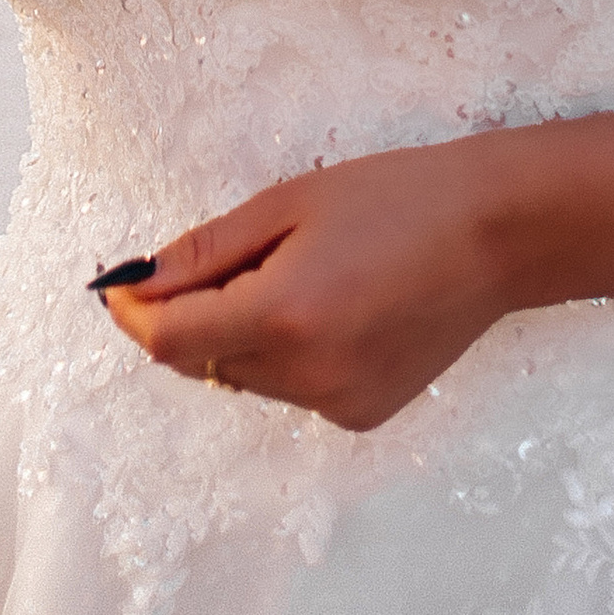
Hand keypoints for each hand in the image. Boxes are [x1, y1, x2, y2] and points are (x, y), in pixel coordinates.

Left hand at [98, 138, 518, 433]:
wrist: (496, 235)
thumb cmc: (396, 198)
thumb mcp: (290, 203)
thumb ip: (208, 252)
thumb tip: (140, 284)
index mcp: (286, 316)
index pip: (172, 340)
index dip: (135, 316)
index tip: (117, 287)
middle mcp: (309, 375)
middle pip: (204, 362)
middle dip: (188, 317)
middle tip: (209, 261)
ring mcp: (339, 404)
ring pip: (246, 378)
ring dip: (237, 335)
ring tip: (289, 273)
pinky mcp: (363, 416)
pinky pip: (291, 389)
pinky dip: (283, 354)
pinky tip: (328, 305)